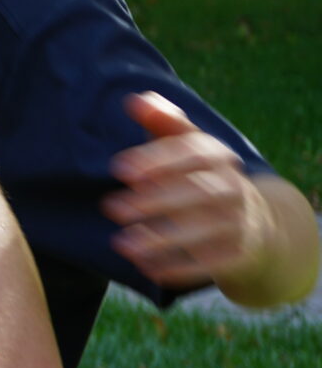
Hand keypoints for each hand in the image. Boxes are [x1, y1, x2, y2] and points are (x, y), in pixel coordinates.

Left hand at [104, 92, 269, 286]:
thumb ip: (162, 122)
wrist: (256, 222)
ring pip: (205, 229)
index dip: (156, 159)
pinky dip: (180, 267)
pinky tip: (147, 268)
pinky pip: (212, 262)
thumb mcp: (188, 145)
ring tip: (122, 244)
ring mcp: (239, 221)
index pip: (191, 151)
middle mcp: (233, 186)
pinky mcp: (239, 253)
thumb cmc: (202, 175)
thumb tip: (136, 99)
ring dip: (162, 238)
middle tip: (111, 208)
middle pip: (198, 192)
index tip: (119, 169)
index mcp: (217, 155)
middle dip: (155, 201)